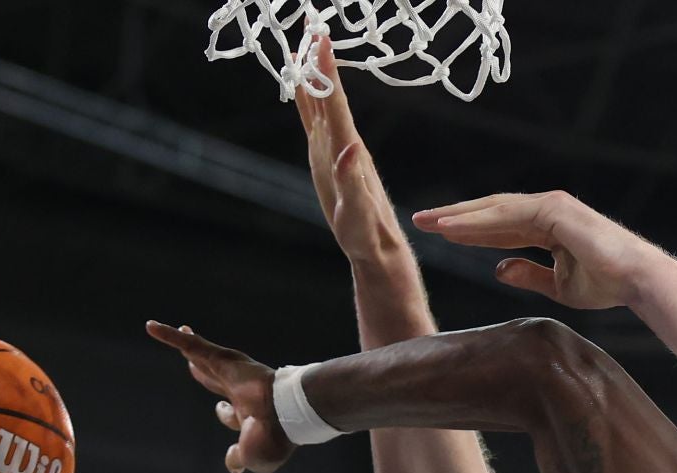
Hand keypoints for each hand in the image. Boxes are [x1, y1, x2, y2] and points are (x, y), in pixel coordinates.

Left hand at [145, 321, 292, 472]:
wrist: (286, 415)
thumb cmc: (273, 438)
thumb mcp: (253, 458)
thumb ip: (238, 460)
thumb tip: (233, 468)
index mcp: (249, 412)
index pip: (230, 413)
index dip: (225, 415)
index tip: (223, 412)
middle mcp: (239, 389)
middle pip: (213, 376)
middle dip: (203, 370)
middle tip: (193, 364)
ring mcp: (231, 372)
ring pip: (201, 355)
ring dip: (188, 344)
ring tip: (178, 332)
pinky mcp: (221, 359)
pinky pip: (190, 345)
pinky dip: (169, 336)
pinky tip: (150, 327)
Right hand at [296, 36, 404, 263]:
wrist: (374, 246)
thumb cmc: (366, 234)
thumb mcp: (357, 211)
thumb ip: (353, 181)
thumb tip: (350, 148)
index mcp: (347, 149)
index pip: (336, 102)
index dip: (328, 70)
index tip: (321, 37)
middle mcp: (340, 142)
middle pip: (328, 92)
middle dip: (319, 58)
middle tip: (310, 22)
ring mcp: (332, 148)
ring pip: (320, 101)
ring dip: (313, 72)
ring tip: (302, 42)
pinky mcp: (326, 158)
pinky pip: (315, 119)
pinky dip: (307, 97)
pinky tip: (302, 83)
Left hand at [412, 191, 663, 309]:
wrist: (634, 281)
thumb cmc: (605, 284)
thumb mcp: (556, 285)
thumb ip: (528, 274)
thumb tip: (498, 269)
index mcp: (547, 226)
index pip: (500, 226)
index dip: (469, 230)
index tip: (440, 234)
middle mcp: (546, 210)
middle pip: (491, 212)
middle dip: (456, 217)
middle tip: (421, 220)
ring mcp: (550, 206)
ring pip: (495, 210)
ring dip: (459, 216)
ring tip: (428, 222)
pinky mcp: (554, 209)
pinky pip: (507, 216)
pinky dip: (478, 221)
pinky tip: (453, 227)